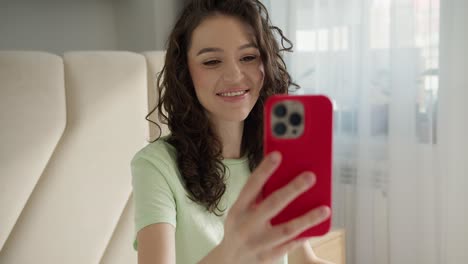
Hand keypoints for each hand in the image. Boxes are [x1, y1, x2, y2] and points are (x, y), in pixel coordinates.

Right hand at [208, 151, 330, 263]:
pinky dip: (304, 236)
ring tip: (325, 209)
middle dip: (292, 189)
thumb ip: (256, 197)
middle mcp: (246, 225)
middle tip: (311, 176)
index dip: (264, 170)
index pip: (251, 186)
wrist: (229, 262)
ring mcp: (257, 243)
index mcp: (238, 209)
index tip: (278, 155)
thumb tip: (281, 176)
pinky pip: (290, 245)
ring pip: (286, 229)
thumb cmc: (239, 228)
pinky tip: (317, 228)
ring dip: (307, 218)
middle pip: (272, 204)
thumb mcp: (239, 212)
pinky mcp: (267, 257)